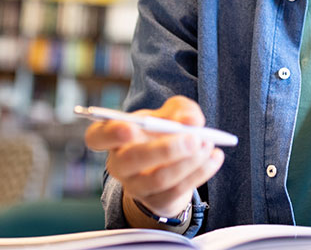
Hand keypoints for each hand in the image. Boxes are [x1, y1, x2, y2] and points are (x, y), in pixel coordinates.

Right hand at [84, 96, 224, 218]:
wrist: (170, 163)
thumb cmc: (163, 132)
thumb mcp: (171, 113)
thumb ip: (181, 109)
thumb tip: (191, 120)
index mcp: (112, 137)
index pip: (96, 137)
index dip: (110, 134)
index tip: (130, 128)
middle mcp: (119, 164)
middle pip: (131, 160)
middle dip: (165, 149)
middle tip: (193, 138)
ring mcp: (136, 186)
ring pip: (158, 179)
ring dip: (188, 162)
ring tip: (207, 144)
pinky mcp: (157, 201)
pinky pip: (177, 191)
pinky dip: (200, 172)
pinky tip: (214, 157)